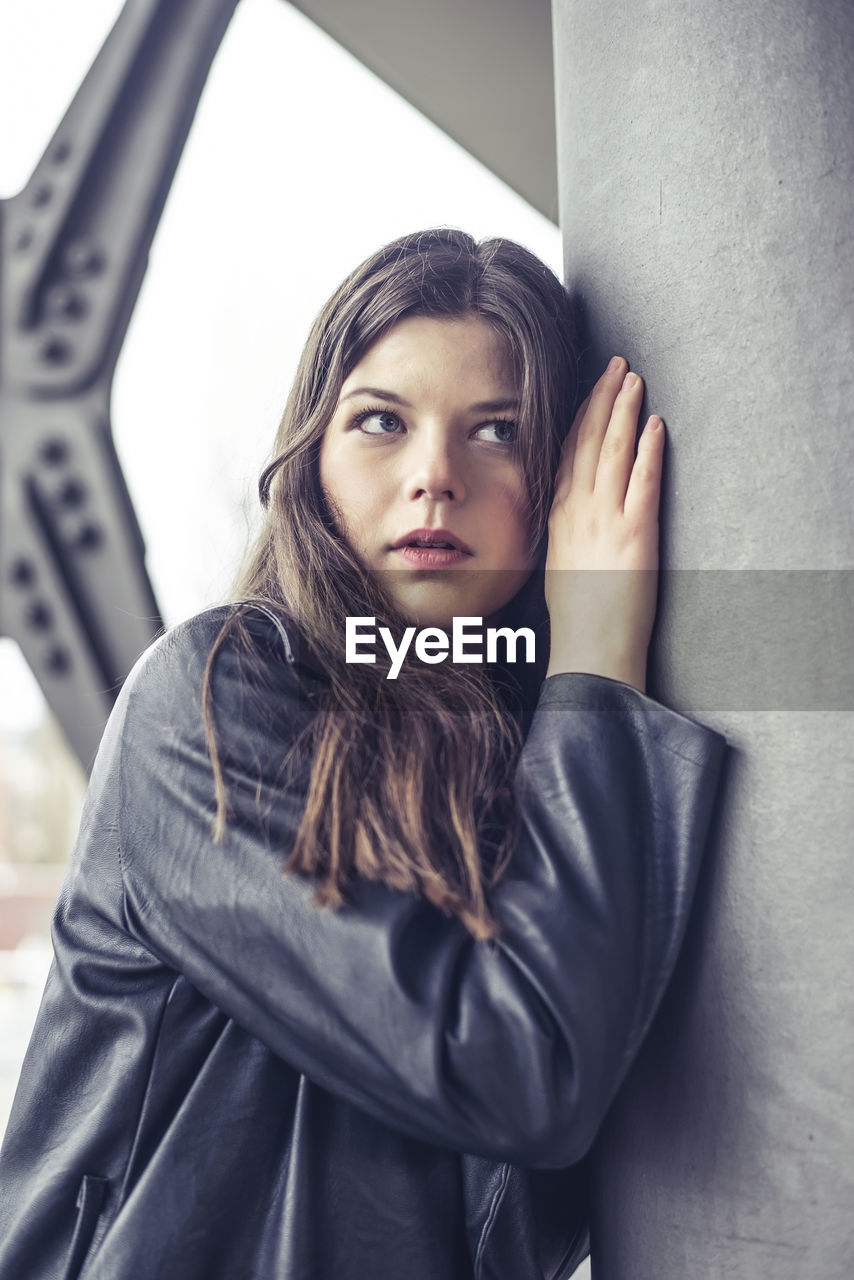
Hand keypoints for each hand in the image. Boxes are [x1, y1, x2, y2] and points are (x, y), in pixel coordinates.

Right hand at [544, 357, 663, 690]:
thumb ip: (566, 532)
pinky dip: (649, 451)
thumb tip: (573, 516)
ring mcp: (604, 521)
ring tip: (635, 380)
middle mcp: (578, 512)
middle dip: (604, 399)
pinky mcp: (634, 535)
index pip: (568, 453)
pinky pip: (641, 482)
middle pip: (589, 442)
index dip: (582, 416)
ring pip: (612, 452)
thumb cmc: (577, 618)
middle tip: (617, 365)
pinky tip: (655, 425)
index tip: (593, 389)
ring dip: (624, 412)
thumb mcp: (560, 566)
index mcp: (559, 517)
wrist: (589, 651)